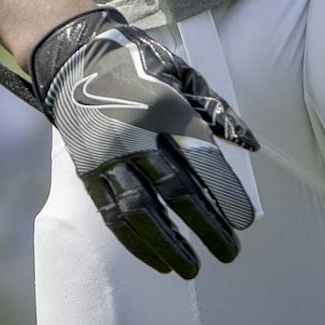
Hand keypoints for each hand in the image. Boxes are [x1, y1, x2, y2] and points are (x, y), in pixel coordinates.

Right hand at [29, 8, 257, 278]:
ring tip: (193, 269)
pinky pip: (112, 214)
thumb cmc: (138, 63)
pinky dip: (136, 242)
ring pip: (140, 210)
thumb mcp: (181, 73)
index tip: (245, 222)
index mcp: (162, 106)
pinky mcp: (87, 170)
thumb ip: (216, 111)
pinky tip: (158, 261)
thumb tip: (251, 145)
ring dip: (168, 244)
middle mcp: (133, 133)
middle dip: (204, 225)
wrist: (74, 56)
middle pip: (174, 189)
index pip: (200, 158)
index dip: (223, 192)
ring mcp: (106, 155)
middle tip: (230, 253)